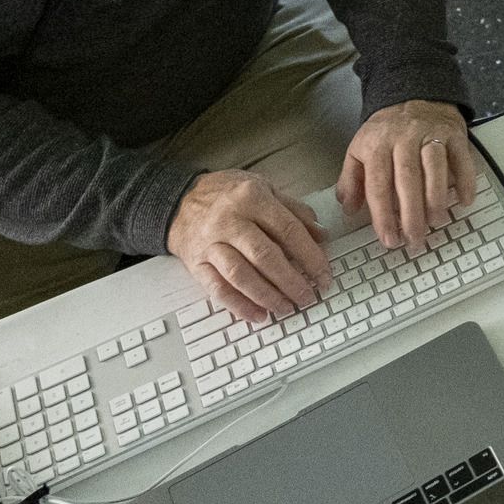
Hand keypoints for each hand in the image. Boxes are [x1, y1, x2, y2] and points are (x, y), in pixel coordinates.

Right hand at [166, 169, 331, 323]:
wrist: (178, 201)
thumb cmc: (226, 195)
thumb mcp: (263, 188)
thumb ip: (293, 210)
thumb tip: (321, 235)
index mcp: (252, 198)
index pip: (289, 230)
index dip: (311, 256)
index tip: (324, 275)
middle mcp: (230, 220)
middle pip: (266, 257)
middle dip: (291, 282)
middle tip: (308, 297)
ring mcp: (211, 243)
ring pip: (242, 276)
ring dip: (268, 297)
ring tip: (286, 308)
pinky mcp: (197, 264)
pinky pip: (218, 289)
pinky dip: (239, 306)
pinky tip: (258, 315)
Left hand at [337, 100, 476, 248]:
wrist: (413, 91)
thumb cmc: (385, 129)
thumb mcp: (359, 148)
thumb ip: (351, 179)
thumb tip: (349, 209)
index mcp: (377, 145)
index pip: (378, 184)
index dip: (383, 215)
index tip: (389, 239)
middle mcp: (404, 139)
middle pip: (408, 180)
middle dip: (412, 214)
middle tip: (414, 241)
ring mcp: (431, 134)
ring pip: (435, 169)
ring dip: (436, 199)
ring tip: (436, 223)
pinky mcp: (454, 133)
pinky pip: (462, 158)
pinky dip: (465, 180)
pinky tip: (464, 201)